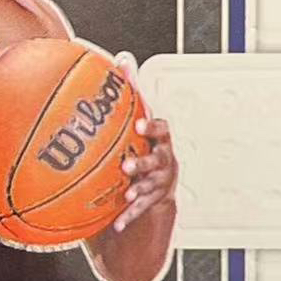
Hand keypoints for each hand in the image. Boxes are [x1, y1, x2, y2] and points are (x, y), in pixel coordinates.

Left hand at [111, 52, 177, 233]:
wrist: (156, 181)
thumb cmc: (142, 142)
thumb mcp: (137, 119)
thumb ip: (131, 91)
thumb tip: (122, 56)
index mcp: (160, 139)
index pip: (163, 130)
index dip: (153, 127)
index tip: (139, 125)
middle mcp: (164, 160)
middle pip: (159, 161)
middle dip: (145, 163)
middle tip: (128, 165)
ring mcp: (160, 183)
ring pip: (152, 186)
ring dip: (140, 190)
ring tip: (127, 194)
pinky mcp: (152, 202)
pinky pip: (141, 210)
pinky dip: (128, 217)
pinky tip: (115, 224)